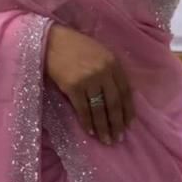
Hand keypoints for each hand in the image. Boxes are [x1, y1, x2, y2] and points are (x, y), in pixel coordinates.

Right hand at [45, 22, 135, 144]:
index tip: (129, 124)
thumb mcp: (99, 53)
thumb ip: (110, 70)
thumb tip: (117, 97)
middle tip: (119, 138)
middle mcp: (103, 71)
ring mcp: (88, 79)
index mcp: (113, 62)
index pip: (125, 91)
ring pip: (100, 109)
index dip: (128, 110)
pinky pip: (83, 109)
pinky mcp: (73, 87)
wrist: (52, 41)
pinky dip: (87, 123)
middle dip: (117, 123)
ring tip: (107, 140)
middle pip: (114, 103)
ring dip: (103, 127)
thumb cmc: (76, 46)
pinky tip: (91, 131)